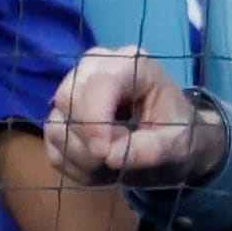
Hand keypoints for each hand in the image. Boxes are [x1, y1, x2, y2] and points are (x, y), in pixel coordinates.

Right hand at [45, 46, 227, 188]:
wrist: (168, 141)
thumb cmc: (177, 132)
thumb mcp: (179, 143)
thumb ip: (153, 148)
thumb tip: (112, 156)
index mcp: (130, 64)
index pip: (97, 83)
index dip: (94, 120)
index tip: (106, 155)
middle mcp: (94, 69)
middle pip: (66, 100)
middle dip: (87, 141)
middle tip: (114, 159)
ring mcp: (73, 91)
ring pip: (55, 126)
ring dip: (81, 157)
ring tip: (111, 164)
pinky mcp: (60, 116)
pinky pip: (52, 145)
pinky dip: (73, 165)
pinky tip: (97, 166)